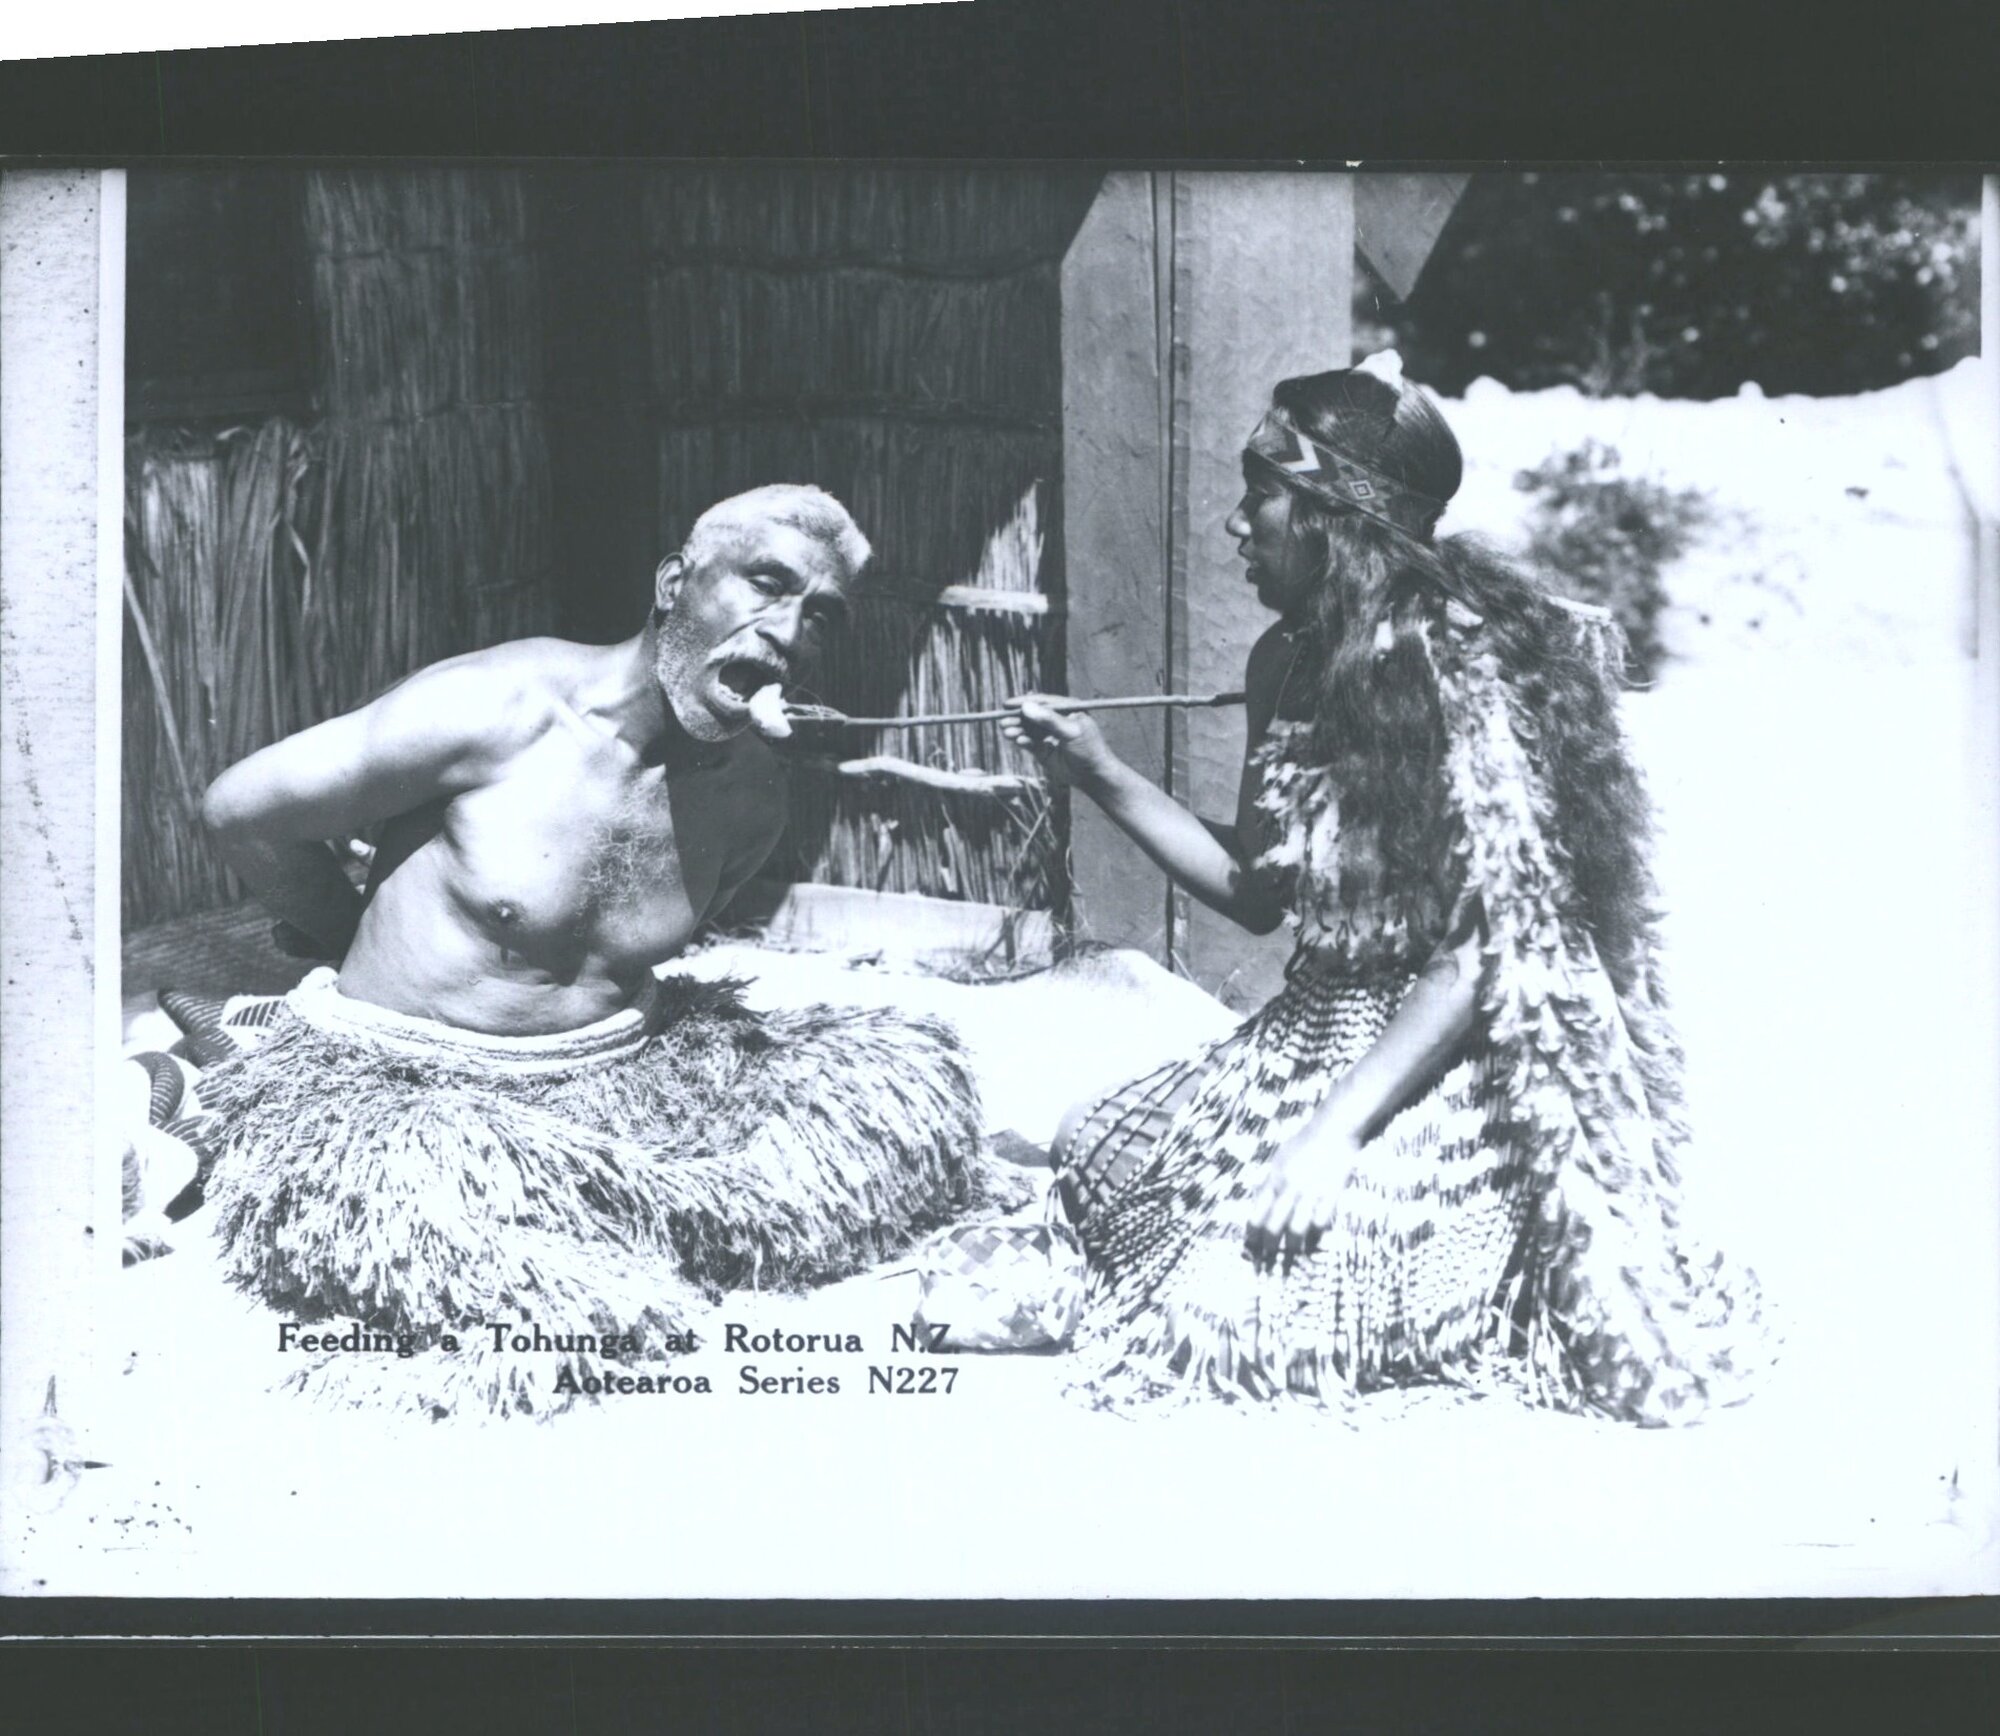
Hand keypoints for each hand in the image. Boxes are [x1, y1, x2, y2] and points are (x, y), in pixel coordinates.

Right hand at [1000, 695, 1118, 789]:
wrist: (1093, 775)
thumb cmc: (1088, 748)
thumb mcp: (1071, 731)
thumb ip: (1049, 719)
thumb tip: (1027, 707)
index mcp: (1066, 709)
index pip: (1042, 702)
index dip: (1024, 702)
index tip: (1007, 704)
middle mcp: (1056, 720)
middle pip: (1032, 715)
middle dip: (1017, 718)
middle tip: (1004, 721)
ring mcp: (1049, 735)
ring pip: (1028, 729)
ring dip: (1017, 730)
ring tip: (1007, 732)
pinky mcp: (1044, 750)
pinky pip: (1029, 743)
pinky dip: (1022, 741)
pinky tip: (1018, 741)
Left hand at [1242, 1124, 1362, 1269]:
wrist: (1332, 1128)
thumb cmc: (1304, 1142)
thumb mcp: (1279, 1159)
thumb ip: (1270, 1181)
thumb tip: (1259, 1203)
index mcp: (1273, 1178)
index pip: (1256, 1213)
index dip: (1253, 1234)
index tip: (1251, 1247)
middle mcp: (1289, 1187)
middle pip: (1274, 1226)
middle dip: (1270, 1247)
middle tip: (1269, 1259)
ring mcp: (1310, 1192)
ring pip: (1297, 1230)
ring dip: (1293, 1247)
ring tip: (1292, 1256)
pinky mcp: (1332, 1194)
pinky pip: (1321, 1223)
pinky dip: (1316, 1236)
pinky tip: (1314, 1243)